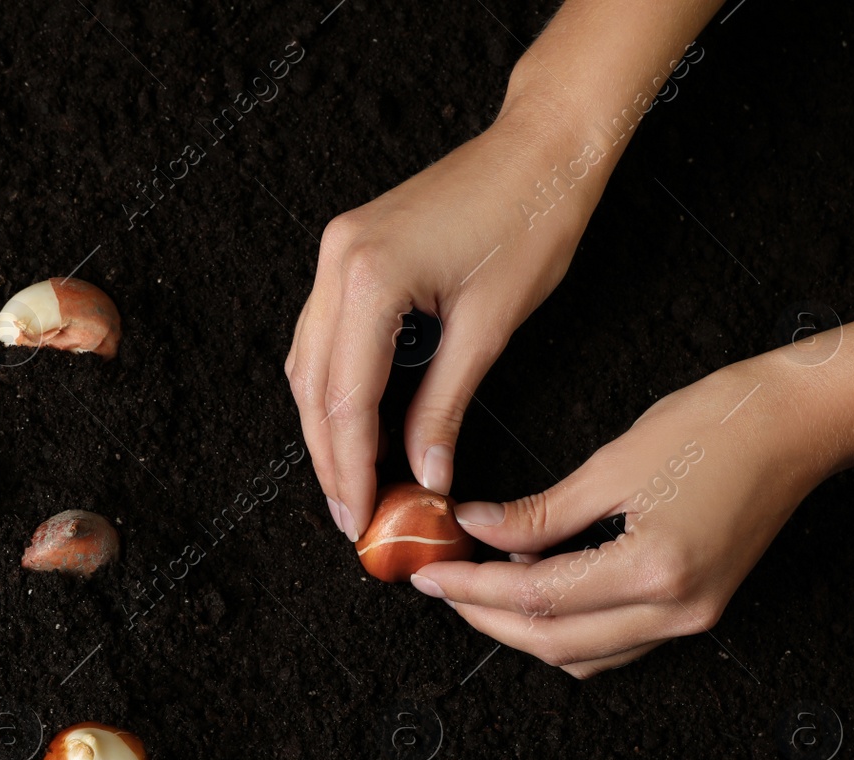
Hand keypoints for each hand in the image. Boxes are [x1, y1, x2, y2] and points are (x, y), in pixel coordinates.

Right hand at [284, 91, 605, 540]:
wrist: (544, 145)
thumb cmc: (532, 221)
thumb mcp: (490, 329)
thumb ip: (444, 407)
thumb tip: (426, 475)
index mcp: (369, 280)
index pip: (344, 400)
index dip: (351, 471)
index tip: (364, 521)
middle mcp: (337, 262)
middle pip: (313, 387)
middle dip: (331, 459)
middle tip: (355, 518)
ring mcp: (336, 252)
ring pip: (309, 363)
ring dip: (328, 427)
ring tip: (356, 484)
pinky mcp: (350, 249)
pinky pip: (325, 334)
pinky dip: (337, 386)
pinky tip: (360, 425)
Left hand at [409, 358, 846, 676]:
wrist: (800, 423)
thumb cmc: (715, 425)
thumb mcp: (613, 463)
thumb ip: (540, 512)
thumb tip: (475, 529)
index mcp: (655, 570)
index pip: (535, 598)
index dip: (472, 588)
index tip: (429, 572)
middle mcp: (677, 611)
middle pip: (554, 642)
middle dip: (487, 619)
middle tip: (442, 585)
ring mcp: (692, 618)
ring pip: (585, 655)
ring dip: (525, 629)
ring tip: (480, 583)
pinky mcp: (697, 610)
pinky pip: (616, 642)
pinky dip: (569, 625)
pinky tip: (539, 583)